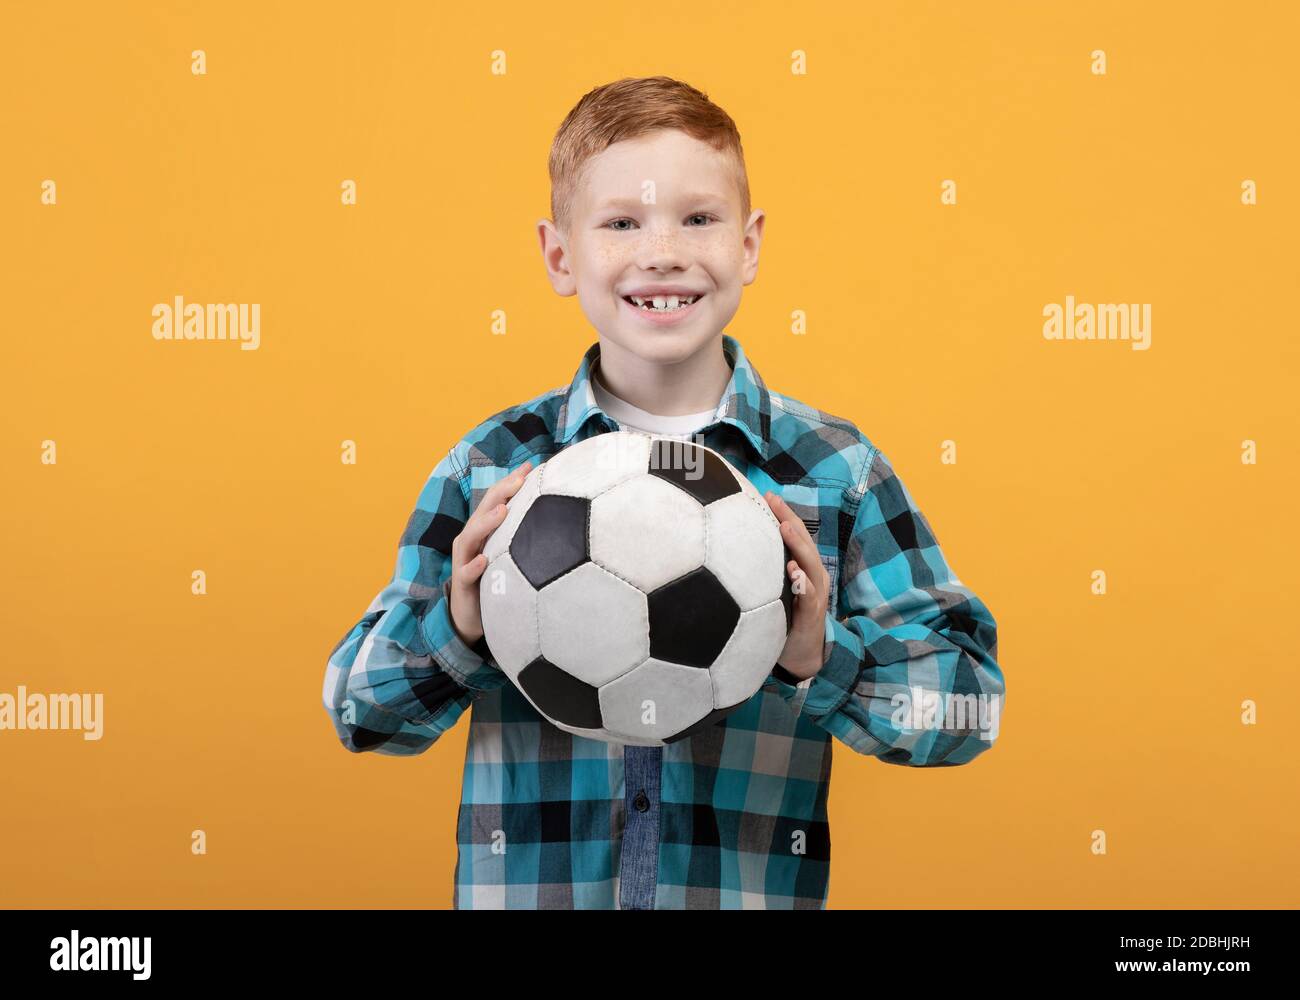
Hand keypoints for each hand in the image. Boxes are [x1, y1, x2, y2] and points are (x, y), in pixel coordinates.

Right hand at [448, 459, 532, 646]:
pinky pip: (467, 572)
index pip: (497, 500)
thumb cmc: (495, 580)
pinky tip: (486, 560)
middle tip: (520, 480)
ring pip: (471, 536)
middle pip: (484, 511)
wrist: (471, 617)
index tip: (532, 467)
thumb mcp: (510, 556)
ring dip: (486, 523)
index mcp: (485, 530)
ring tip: (503, 512)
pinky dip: (475, 565)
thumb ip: (525, 536)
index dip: (512, 482)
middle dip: (501, 493)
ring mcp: (465, 559)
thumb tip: (559, 516)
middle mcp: (472, 540)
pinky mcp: (462, 583)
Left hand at [763, 491, 829, 680]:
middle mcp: (813, 576)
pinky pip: (809, 596)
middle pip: (803, 542)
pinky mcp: (812, 615)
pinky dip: (802, 583)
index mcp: (803, 568)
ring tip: (784, 527)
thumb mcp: (772, 593)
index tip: (766, 494)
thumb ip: (762, 574)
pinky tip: (793, 572)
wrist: (802, 657)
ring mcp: (815, 594)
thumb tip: (731, 553)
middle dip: (789, 518)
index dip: (782, 514)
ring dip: (798, 545)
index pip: (794, 536)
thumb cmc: (783, 621)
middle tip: (773, 500)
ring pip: (810, 564)